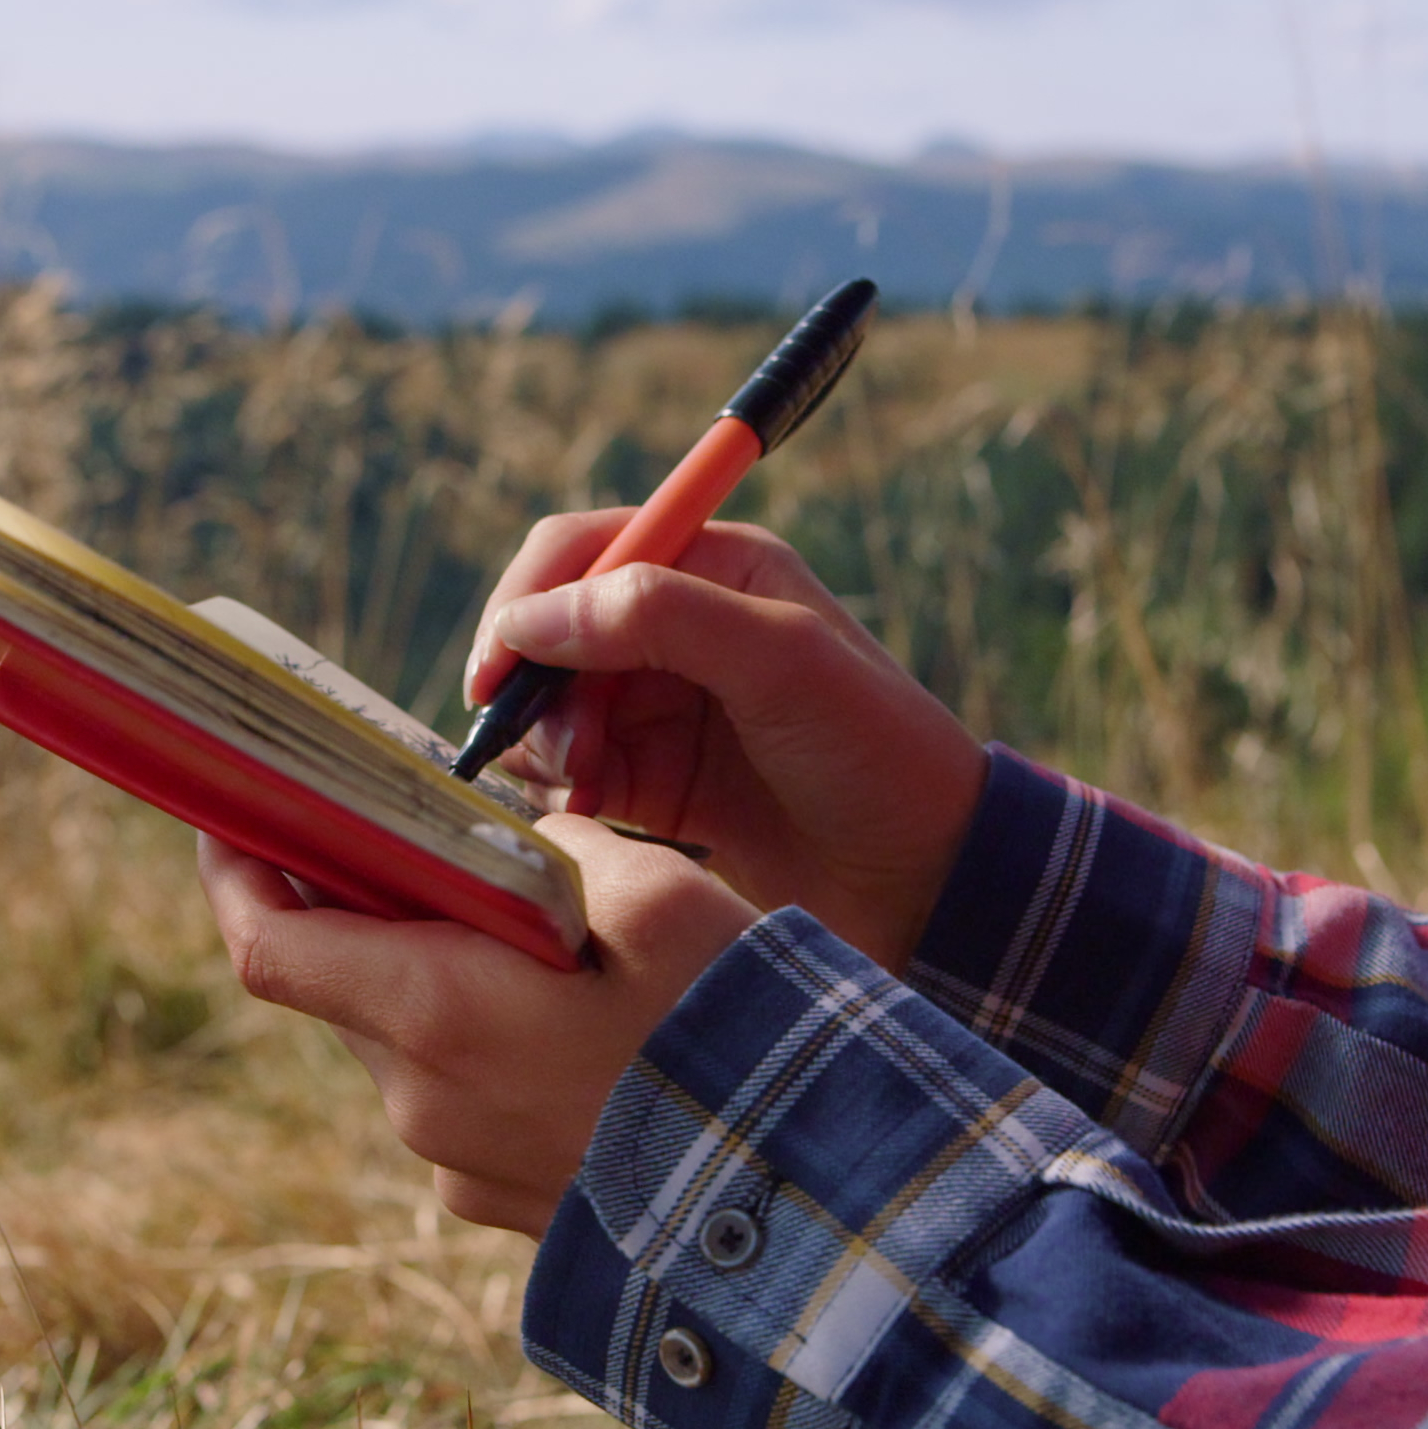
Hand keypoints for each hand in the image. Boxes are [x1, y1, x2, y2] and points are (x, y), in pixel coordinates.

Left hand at [198, 816, 761, 1235]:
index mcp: (435, 1013)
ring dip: (445, 981)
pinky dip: (492, 1049)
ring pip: (410, 1042)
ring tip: (550, 943)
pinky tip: (587, 1031)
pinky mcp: (504, 1205)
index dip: (235, 872)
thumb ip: (563, 851)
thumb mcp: (663, 900)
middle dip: (370, 908)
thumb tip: (518, 848)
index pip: (270, 945)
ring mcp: (458, 1165)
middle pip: (346, 983)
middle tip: (433, 841)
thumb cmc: (733, 1042)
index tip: (236, 812)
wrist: (800, 1216)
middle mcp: (421, 1100)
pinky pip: (466, 1101)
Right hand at [468, 513, 984, 972]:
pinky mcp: (660, 788)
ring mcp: (667, 711)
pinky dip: (563, 793)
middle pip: (553, 632)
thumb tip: (533, 617)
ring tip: (589, 790)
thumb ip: (659, 616)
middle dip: (535, 688)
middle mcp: (684, 630)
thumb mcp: (781, 660)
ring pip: (554, 708)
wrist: (929, 880)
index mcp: (719, 568)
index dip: (526, 599)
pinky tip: (593, 820)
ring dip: (547, 746)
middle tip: (555, 752)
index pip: (582, 548)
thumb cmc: (877, 751)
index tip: (498, 672)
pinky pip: (574, 775)